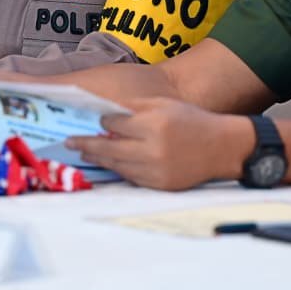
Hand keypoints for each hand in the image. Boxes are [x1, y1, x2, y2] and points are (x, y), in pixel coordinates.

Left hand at [65, 97, 252, 190]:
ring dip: (99, 159)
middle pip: (109, 148)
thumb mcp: (163, 105)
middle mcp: (153, 149)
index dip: (104, 122)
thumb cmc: (191, 121)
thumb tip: (105, 113)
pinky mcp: (160, 185)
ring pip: (118, 166)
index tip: (97, 121)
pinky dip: (120, 170)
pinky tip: (111, 163)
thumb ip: (134, 108)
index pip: (115, 124)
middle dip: (86, 145)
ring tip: (85, 153)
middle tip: (69, 143)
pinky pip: (132, 178)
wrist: (221, 147)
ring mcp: (156, 170)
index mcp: (153, 124)